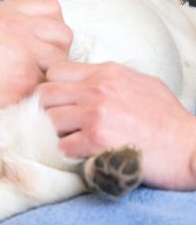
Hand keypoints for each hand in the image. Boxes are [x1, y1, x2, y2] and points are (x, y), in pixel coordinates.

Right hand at [0, 0, 72, 135]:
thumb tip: (20, 35)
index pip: (50, 8)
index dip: (49, 29)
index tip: (39, 45)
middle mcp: (14, 24)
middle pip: (62, 33)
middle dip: (55, 53)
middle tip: (35, 69)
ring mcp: (21, 49)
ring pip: (60, 61)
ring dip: (47, 75)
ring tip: (22, 86)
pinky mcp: (24, 78)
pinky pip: (46, 85)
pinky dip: (35, 94)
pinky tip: (13, 98)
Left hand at [36, 61, 195, 189]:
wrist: (190, 148)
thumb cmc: (167, 119)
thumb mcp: (140, 83)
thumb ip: (108, 78)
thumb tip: (84, 79)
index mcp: (105, 72)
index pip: (55, 71)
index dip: (53, 87)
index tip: (61, 101)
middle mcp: (96, 90)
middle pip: (44, 94)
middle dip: (47, 110)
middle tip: (59, 123)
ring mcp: (95, 114)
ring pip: (49, 120)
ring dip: (57, 133)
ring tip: (72, 140)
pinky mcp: (97, 140)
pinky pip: (63, 146)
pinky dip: (69, 153)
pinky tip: (83, 154)